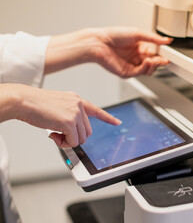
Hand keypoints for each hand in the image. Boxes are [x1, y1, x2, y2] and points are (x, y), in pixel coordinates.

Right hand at [0, 84, 120, 147]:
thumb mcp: (57, 106)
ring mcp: (75, 113)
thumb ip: (68, 115)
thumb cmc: (34, 104)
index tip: (117, 122)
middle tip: (59, 135)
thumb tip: (72, 132)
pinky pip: (73, 142)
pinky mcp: (69, 122)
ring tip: (54, 133)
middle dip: (75, 136)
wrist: (23, 100)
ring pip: (81, 138)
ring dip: (68, 140)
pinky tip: (53, 135)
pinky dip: (64, 143)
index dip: (107, 118)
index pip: (96, 110)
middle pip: (88, 130)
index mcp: (76, 99)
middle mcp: (78, 105)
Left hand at [94, 27, 172, 76]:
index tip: (170, 55)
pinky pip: (140, 73)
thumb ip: (154, 39)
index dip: (163, 55)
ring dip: (154, 66)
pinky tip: (147, 62)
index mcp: (140, 47)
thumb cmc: (114, 35)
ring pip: (149, 70)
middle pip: (154, 63)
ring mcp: (132, 66)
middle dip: (160, 62)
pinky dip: (146, 68)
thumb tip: (167, 40)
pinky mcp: (127, 73)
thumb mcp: (138, 34)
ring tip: (154, 60)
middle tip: (165, 60)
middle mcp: (137, 57)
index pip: (156, 53)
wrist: (99, 43)